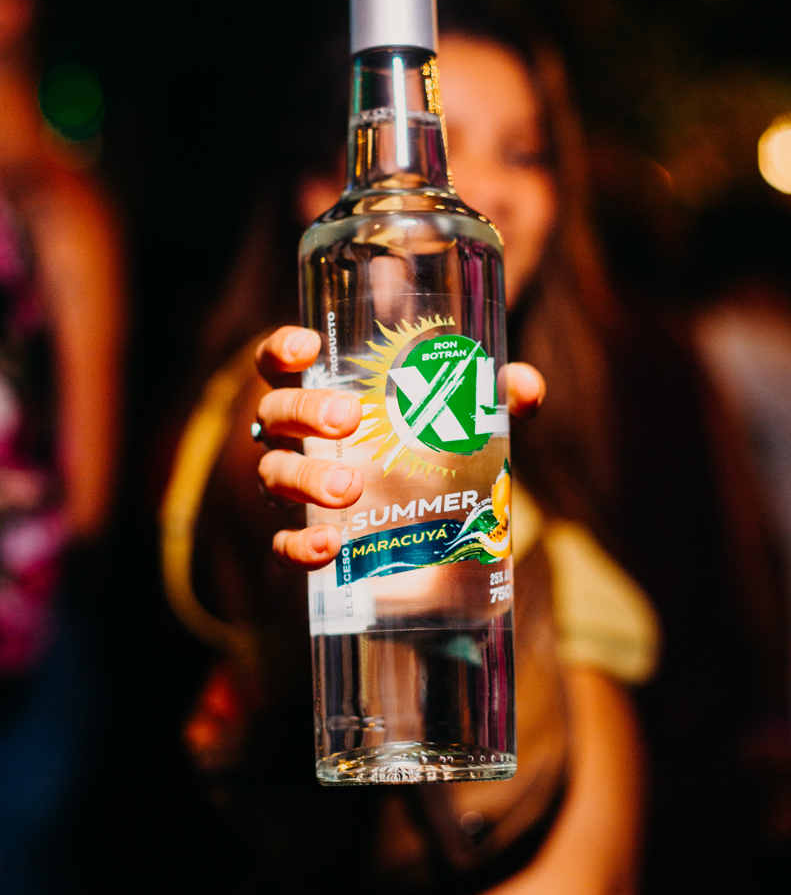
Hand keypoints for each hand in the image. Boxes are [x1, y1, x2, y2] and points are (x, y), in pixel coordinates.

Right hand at [255, 325, 544, 570]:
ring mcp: (298, 488)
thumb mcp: (468, 418)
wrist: (436, 533)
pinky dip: (297, 546)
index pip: (279, 364)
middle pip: (274, 415)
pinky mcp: (310, 537)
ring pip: (272, 475)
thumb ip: (496, 396)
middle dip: (303, 412)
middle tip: (349, 419)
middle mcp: (300, 438)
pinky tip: (329, 547)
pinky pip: (281, 544)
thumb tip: (525, 388)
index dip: (281, 350)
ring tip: (351, 488)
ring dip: (304, 478)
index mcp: (325, 393)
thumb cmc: (433, 449)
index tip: (310, 346)